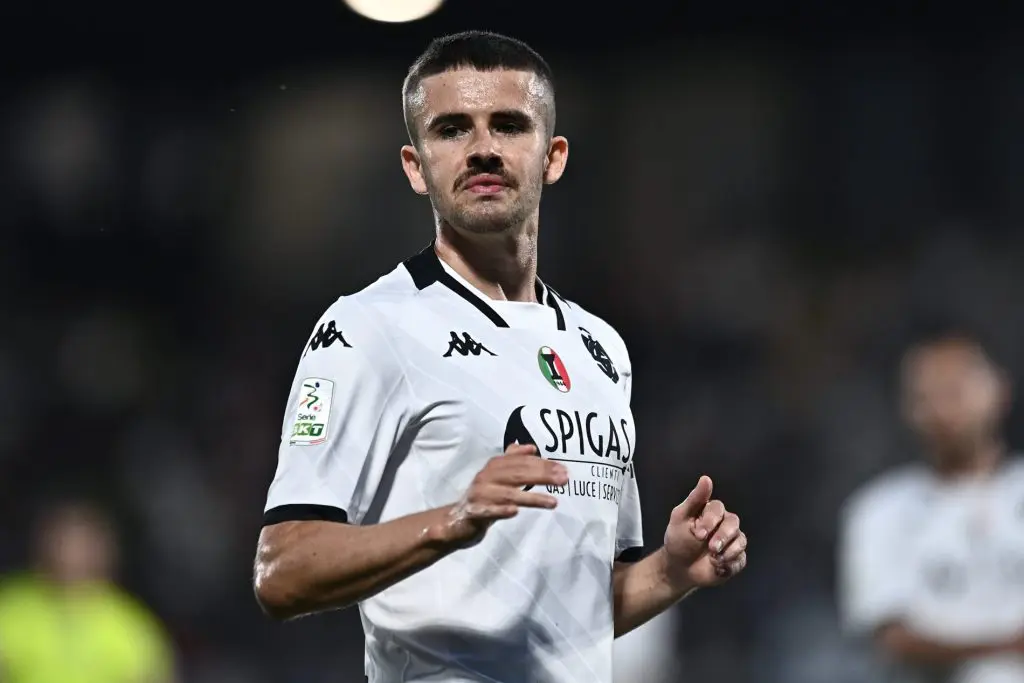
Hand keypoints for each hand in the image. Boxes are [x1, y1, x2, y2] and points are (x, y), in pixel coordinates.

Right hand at [437, 444, 568, 547]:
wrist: (457, 519)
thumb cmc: (484, 496)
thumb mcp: (498, 475)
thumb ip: (513, 460)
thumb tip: (531, 447)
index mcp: (494, 466)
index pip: (521, 461)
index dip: (542, 464)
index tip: (563, 468)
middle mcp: (486, 477)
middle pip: (518, 474)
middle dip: (542, 475)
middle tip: (564, 480)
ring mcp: (480, 495)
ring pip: (508, 494)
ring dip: (532, 497)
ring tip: (552, 502)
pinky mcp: (475, 513)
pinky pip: (490, 511)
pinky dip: (502, 510)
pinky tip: (515, 512)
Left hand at [663, 476, 746, 588]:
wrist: (679, 567)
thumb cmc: (679, 539)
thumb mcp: (681, 517)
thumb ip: (694, 499)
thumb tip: (706, 478)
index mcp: (712, 511)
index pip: (718, 508)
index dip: (710, 520)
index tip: (698, 534)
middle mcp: (725, 524)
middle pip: (733, 523)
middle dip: (722, 536)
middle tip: (711, 548)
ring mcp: (732, 541)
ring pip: (741, 540)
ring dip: (728, 551)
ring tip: (713, 559)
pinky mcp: (736, 558)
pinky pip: (741, 558)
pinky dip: (730, 564)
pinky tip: (718, 567)